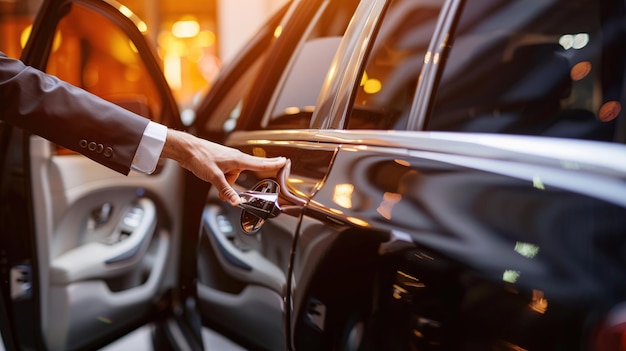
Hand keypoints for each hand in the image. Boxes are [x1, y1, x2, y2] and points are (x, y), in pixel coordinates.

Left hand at [161, 129, 286, 205]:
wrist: (187, 149)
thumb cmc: (200, 157)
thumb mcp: (214, 177)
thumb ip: (226, 190)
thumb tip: (235, 202)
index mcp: (237, 159)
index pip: (260, 163)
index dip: (273, 163)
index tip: (284, 161)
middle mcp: (235, 158)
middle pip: (246, 173)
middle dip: (240, 180)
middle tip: (254, 172)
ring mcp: (228, 160)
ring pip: (233, 177)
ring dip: (226, 183)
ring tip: (215, 182)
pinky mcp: (221, 163)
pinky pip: (227, 175)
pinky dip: (222, 181)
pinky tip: (214, 180)